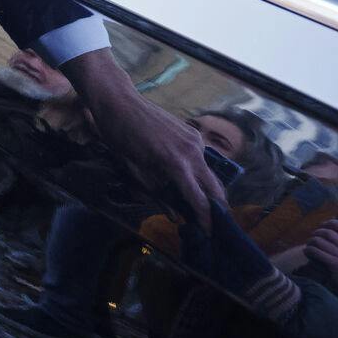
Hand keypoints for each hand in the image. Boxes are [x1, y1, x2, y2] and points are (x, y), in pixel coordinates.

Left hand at [59, 48, 225, 225]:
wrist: (119, 102)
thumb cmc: (121, 138)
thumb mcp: (136, 172)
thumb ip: (158, 194)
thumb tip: (176, 216)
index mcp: (177, 165)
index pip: (199, 200)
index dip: (205, 220)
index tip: (209, 235)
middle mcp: (192, 152)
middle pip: (215, 187)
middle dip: (217, 208)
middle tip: (215, 226)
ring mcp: (194, 140)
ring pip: (210, 173)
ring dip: (210, 191)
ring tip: (204, 208)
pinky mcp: (192, 134)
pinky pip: (202, 159)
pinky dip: (201, 174)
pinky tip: (193, 183)